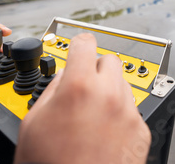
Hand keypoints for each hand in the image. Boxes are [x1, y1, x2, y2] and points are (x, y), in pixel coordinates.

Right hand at [15, 33, 150, 163]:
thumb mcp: (33, 124)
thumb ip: (52, 90)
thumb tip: (64, 77)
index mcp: (79, 87)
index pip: (85, 44)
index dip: (79, 43)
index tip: (79, 46)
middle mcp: (109, 95)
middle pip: (109, 60)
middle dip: (96, 68)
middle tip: (84, 84)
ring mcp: (128, 114)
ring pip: (123, 84)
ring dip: (109, 90)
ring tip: (92, 114)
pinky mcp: (141, 132)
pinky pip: (132, 109)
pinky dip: (120, 113)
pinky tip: (105, 131)